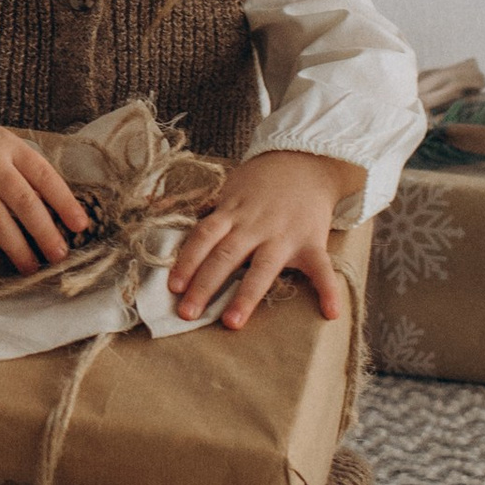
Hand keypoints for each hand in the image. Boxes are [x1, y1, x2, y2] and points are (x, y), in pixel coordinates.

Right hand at [0, 87, 88, 271]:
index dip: (65, 202)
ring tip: (31, 268)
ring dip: (18, 250)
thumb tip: (52, 212)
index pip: (44, 175)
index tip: (81, 225)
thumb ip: (21, 169)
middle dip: (45, 233)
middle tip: (60, 256)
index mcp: (7, 144)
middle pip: (24, 203)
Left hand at [168, 149, 351, 329]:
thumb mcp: (227, 186)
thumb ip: (198, 205)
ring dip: (246, 296)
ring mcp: (283, 235)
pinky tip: (330, 312)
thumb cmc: (260, 181)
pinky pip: (321, 268)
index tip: (173, 286)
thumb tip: (155, 209)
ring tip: (232, 322)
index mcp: (231, 212)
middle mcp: (254, 226)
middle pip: (225, 256)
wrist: (306, 162)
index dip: (187, 261)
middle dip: (204, 285)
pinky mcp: (312, 242)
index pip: (203, 237)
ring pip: (262, 268)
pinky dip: (328, 289)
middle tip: (187, 313)